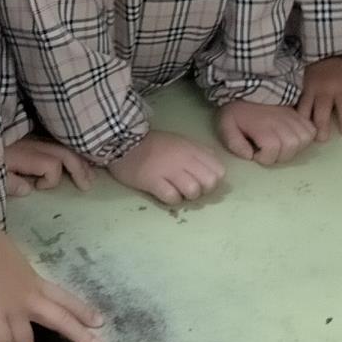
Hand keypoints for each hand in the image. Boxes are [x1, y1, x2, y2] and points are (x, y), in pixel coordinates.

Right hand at [0, 219, 105, 341]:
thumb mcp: (15, 263)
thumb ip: (20, 280)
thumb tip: (15, 290)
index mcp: (35, 282)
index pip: (64, 298)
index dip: (82, 311)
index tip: (100, 322)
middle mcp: (30, 298)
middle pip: (60, 319)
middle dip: (79, 334)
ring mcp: (13, 309)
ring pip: (27, 340)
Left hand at [4, 133, 92, 192]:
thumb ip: (9, 182)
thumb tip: (29, 189)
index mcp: (23, 153)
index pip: (52, 165)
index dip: (51, 179)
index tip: (38, 188)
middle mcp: (31, 142)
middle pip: (64, 152)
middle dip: (79, 168)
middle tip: (88, 186)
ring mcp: (31, 136)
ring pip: (63, 144)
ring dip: (78, 160)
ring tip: (88, 175)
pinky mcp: (28, 134)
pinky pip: (54, 140)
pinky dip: (68, 151)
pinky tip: (75, 159)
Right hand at [108, 130, 225, 206]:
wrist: (122, 141)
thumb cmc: (153, 144)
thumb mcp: (180, 141)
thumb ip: (198, 152)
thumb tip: (213, 165)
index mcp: (191, 149)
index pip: (218, 170)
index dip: (213, 179)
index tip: (201, 180)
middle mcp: (183, 159)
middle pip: (209, 183)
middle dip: (202, 190)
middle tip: (189, 188)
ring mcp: (168, 170)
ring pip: (193, 191)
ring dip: (187, 195)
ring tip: (176, 190)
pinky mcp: (152, 181)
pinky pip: (172, 197)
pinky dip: (172, 199)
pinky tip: (165, 193)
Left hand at [214, 99, 316, 166]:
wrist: (248, 87)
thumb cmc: (237, 110)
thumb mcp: (226, 126)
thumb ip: (234, 143)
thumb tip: (249, 156)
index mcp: (261, 126)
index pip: (271, 152)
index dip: (263, 158)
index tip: (254, 152)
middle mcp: (280, 122)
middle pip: (289, 148)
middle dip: (278, 156)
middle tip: (267, 150)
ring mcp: (292, 117)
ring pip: (302, 141)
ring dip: (292, 148)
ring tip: (280, 146)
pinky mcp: (299, 115)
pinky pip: (311, 131)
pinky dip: (304, 138)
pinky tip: (291, 138)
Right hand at [295, 56, 341, 137]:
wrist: (323, 53)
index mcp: (341, 88)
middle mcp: (323, 91)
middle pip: (321, 111)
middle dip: (322, 126)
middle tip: (323, 139)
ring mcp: (308, 90)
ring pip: (304, 109)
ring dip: (306, 123)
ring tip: (307, 135)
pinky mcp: (298, 90)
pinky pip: (294, 103)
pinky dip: (294, 115)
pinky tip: (294, 124)